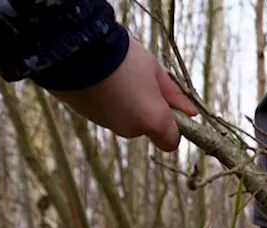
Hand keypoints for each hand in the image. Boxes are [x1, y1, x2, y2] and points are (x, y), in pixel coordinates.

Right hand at [50, 37, 197, 150]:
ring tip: (116, 76)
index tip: (168, 106)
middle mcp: (130, 129)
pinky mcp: (85, 116)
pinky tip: (99, 79)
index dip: (172, 127)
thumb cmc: (123, 57)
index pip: (170, 142)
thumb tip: (191, 112)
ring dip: (124, 104)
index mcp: (153, 120)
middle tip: (140, 81)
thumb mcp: (154, 70)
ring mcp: (106, 124)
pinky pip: (103, 111)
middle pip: (145, 127)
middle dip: (146, 110)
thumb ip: (174, 95)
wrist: (75, 48)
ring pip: (123, 119)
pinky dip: (105, 100)